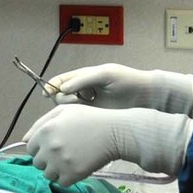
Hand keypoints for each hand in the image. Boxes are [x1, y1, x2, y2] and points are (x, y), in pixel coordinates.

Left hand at [24, 105, 192, 185]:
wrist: (114, 132)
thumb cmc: (89, 119)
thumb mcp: (63, 111)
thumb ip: (40, 123)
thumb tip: (24, 140)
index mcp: (45, 131)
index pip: (30, 148)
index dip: (40, 148)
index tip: (52, 147)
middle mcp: (49, 147)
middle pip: (37, 163)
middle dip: (47, 160)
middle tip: (63, 154)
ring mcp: (60, 162)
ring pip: (48, 174)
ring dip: (56, 170)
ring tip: (70, 162)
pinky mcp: (73, 174)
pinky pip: (62, 182)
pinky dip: (68, 178)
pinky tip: (77, 168)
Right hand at [45, 63, 192, 116]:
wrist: (146, 96)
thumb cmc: (126, 80)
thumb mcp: (104, 75)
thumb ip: (83, 79)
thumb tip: (63, 89)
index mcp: (84, 78)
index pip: (61, 81)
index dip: (51, 86)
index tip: (46, 93)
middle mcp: (83, 91)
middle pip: (60, 95)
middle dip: (62, 97)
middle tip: (74, 99)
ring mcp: (89, 105)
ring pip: (68, 108)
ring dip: (70, 106)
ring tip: (84, 105)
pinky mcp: (95, 117)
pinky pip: (79, 118)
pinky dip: (77, 117)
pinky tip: (86, 115)